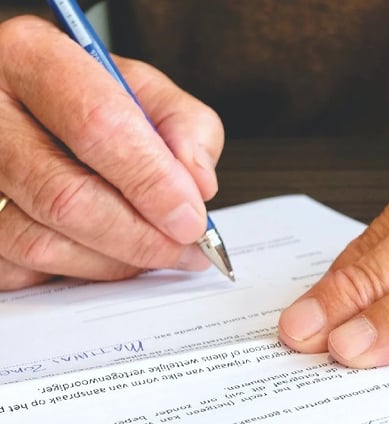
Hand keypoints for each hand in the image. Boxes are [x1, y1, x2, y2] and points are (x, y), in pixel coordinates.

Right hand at [0, 16, 223, 289]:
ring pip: (41, 242)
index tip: (191, 218)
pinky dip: (77, 271)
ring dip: (114, 262)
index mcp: (32, 57)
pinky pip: (21, 269)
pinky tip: (106, 252)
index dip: (152, 181)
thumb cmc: (89, 98)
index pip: (97, 125)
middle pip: (65, 196)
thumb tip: (199, 186)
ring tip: (156, 251)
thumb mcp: (144, 90)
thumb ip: (186, 127)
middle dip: (140, 236)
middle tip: (185, 249)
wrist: (29, 107)